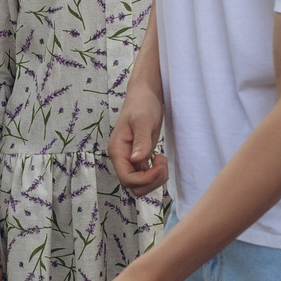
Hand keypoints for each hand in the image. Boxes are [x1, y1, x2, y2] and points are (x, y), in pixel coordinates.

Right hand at [109, 79, 168, 196]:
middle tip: (163, 161)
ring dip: (155, 179)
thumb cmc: (143, 104)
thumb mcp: (143, 121)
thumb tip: (137, 160)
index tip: (160, 164)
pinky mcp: (139, 158)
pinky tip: (161, 158)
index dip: (145, 179)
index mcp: (118, 151)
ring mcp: (130, 159)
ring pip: (140, 184)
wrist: (145, 94)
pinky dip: (156, 174)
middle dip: (151, 181)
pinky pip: (146, 176)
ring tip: (162, 159)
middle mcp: (122, 158)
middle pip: (133, 186)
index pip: (127, 179)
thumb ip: (141, 141)